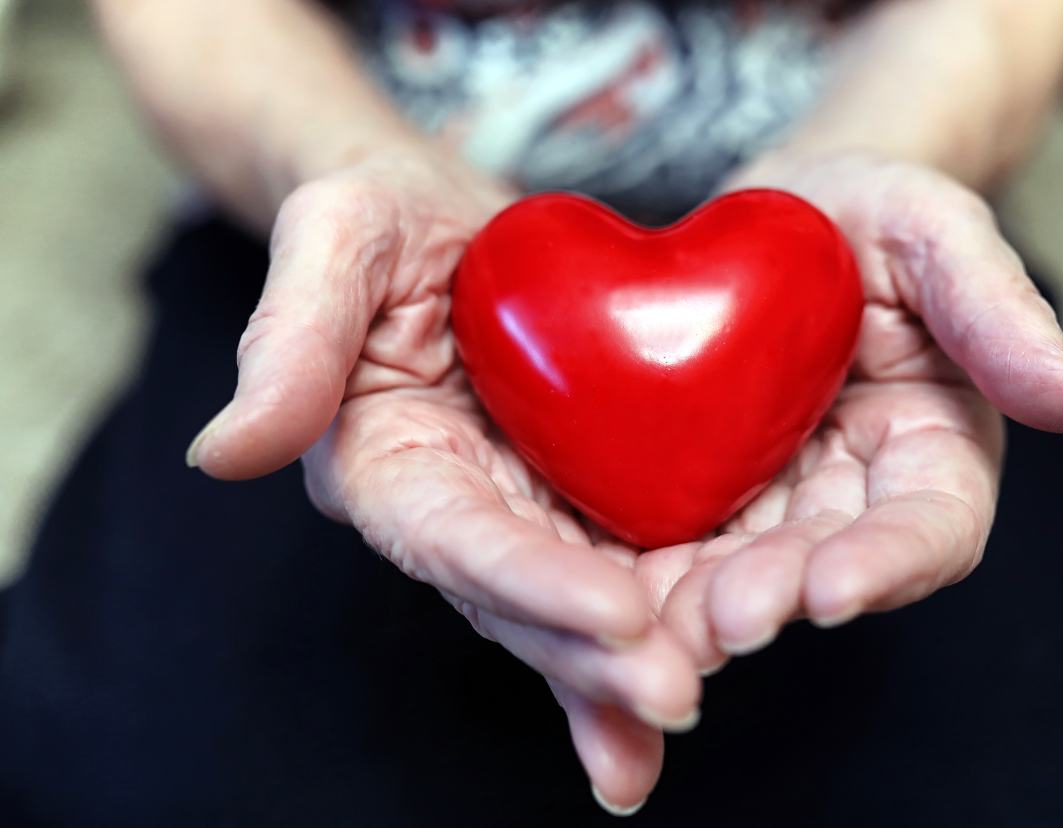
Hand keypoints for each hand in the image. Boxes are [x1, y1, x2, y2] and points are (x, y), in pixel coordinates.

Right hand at [184, 151, 699, 813]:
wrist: (446, 224)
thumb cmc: (380, 219)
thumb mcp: (333, 239)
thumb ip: (290, 339)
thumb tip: (223, 455)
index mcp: (387, 465)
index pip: (455, 539)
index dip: (529, 580)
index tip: (613, 613)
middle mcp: (453, 510)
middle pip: (521, 600)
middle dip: (593, 656)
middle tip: (674, 690)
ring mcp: (520, 510)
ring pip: (576, 603)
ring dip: (636, 657)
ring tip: (696, 692)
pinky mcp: (575, 497)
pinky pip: (624, 560)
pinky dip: (667, 610)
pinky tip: (716, 647)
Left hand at [630, 153, 1062, 672]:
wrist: (779, 214)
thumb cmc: (872, 211)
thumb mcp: (940, 235)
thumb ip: (1004, 317)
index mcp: (933, 451)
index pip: (928, 529)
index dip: (887, 564)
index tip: (833, 589)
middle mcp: (855, 496)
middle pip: (823, 569)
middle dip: (774, 598)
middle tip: (720, 619)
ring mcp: (775, 502)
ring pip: (741, 573)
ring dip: (698, 607)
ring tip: (651, 620)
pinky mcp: (705, 492)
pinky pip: (674, 539)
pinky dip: (641, 570)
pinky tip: (601, 584)